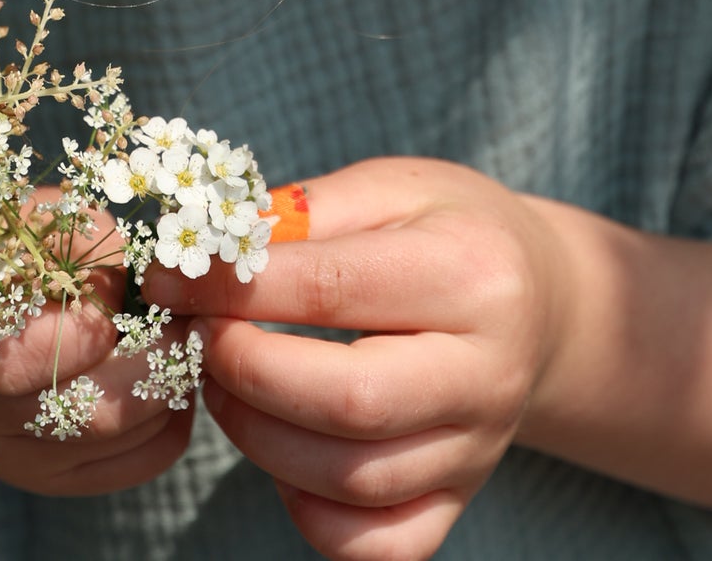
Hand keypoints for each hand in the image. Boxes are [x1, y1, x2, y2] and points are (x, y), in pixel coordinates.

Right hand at [0, 202, 195, 497]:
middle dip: (152, 361)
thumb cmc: (0, 270)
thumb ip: (76, 238)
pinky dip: (169, 424)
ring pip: (117, 439)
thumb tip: (135, 269)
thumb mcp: (25, 231)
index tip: (123, 289)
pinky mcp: (52, 480)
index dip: (94, 321)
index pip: (37, 353)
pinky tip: (169, 384)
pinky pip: (134, 463)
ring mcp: (16, 457)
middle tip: (185, 324)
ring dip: (167, 390)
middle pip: (87, 410)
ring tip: (182, 346)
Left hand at [143, 157, 570, 559]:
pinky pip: (383, 545)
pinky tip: (285, 456)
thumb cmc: (450, 228)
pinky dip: (314, 516)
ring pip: (356, 480)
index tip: (169, 276)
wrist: (543, 297)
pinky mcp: (461, 498)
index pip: (333, 290)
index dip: (235, 287)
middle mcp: (486, 372)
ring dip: (260, 438)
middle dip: (247, 372)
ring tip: (226, 384)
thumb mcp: (391, 187)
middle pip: (350, 402)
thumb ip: (306, 215)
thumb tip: (210, 246)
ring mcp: (478, 448)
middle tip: (200, 338)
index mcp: (472, 273)